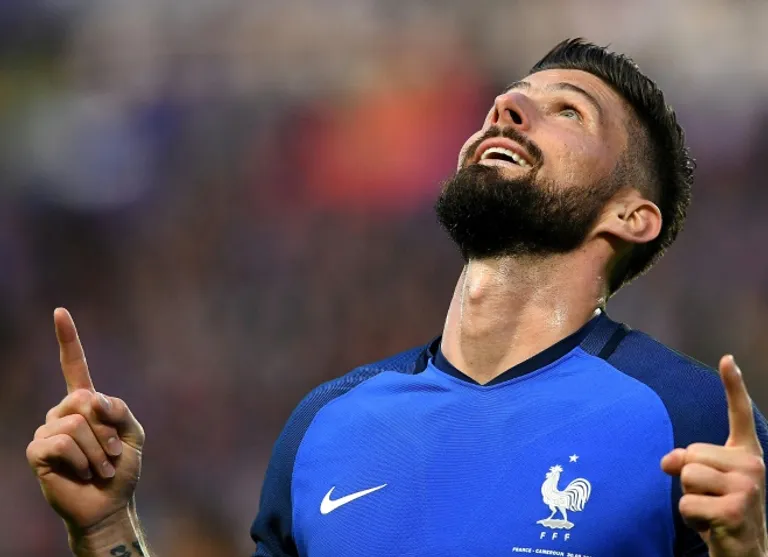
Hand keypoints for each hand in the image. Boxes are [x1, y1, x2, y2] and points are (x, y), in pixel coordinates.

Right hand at [26, 308, 144, 533]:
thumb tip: (93, 399)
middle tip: (112, 454)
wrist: (109, 504)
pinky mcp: (38, 452)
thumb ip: (120, 410)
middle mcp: (62, 412)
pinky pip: (62, 443)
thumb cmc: (122, 469)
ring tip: (99, 467)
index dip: (67, 340)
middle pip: (85, 400)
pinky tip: (83, 473)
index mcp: (86, 403)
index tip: (60, 311)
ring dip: (98, 450)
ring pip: (76, 424)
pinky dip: (82, 460)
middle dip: (107, 430)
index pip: (73, 366)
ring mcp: (47, 430)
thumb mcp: (134, 434)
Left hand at [661, 355, 767, 556]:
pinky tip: (710, 527)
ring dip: (688, 499)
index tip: (727, 359)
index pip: (738, 415)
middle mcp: (753, 466)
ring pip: (685, 477)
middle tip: (710, 498)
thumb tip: (669, 461)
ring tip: (710, 511)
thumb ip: (688, 462)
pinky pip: (686, 504)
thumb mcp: (704, 483)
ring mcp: (748, 488)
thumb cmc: (722, 513)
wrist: (746, 552)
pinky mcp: (735, 511)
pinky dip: (689, 519)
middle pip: (689, 454)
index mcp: (746, 454)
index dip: (733, 386)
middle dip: (688, 478)